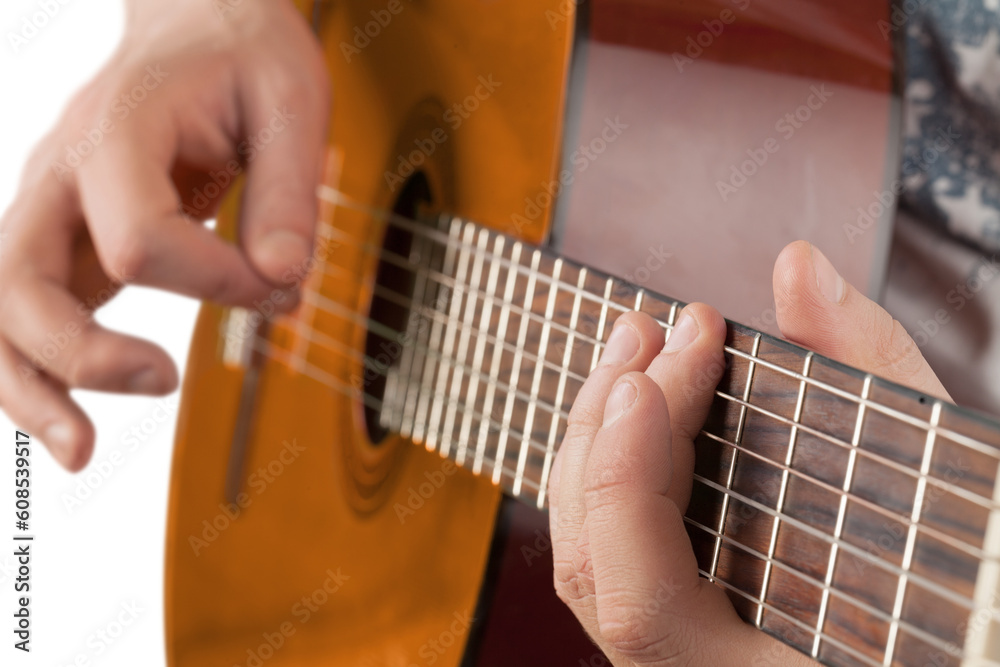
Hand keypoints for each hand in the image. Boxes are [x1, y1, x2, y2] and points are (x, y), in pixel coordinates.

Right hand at [0, 0, 328, 469]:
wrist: (199, 22)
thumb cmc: (245, 57)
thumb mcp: (293, 103)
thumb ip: (290, 191)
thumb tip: (283, 281)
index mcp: (117, 129)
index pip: (140, 238)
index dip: (216, 281)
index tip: (276, 281)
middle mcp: (61, 171)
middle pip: (19, 278)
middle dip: (82, 352)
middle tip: (164, 380)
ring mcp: (51, 207)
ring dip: (28, 386)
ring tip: (79, 451)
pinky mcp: (66, 238)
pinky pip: (26, 312)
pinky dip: (38, 373)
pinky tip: (71, 424)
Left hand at [548, 241, 950, 665]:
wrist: (957, 630)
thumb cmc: (966, 595)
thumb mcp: (949, 484)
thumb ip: (872, 370)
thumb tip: (798, 267)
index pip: (642, 607)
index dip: (625, 486)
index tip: (653, 373)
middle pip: (594, 568)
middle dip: (606, 431)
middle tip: (649, 332)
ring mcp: (682, 652)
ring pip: (590, 556)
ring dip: (600, 437)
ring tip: (639, 345)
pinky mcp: (685, 616)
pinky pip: (615, 546)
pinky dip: (618, 465)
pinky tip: (642, 399)